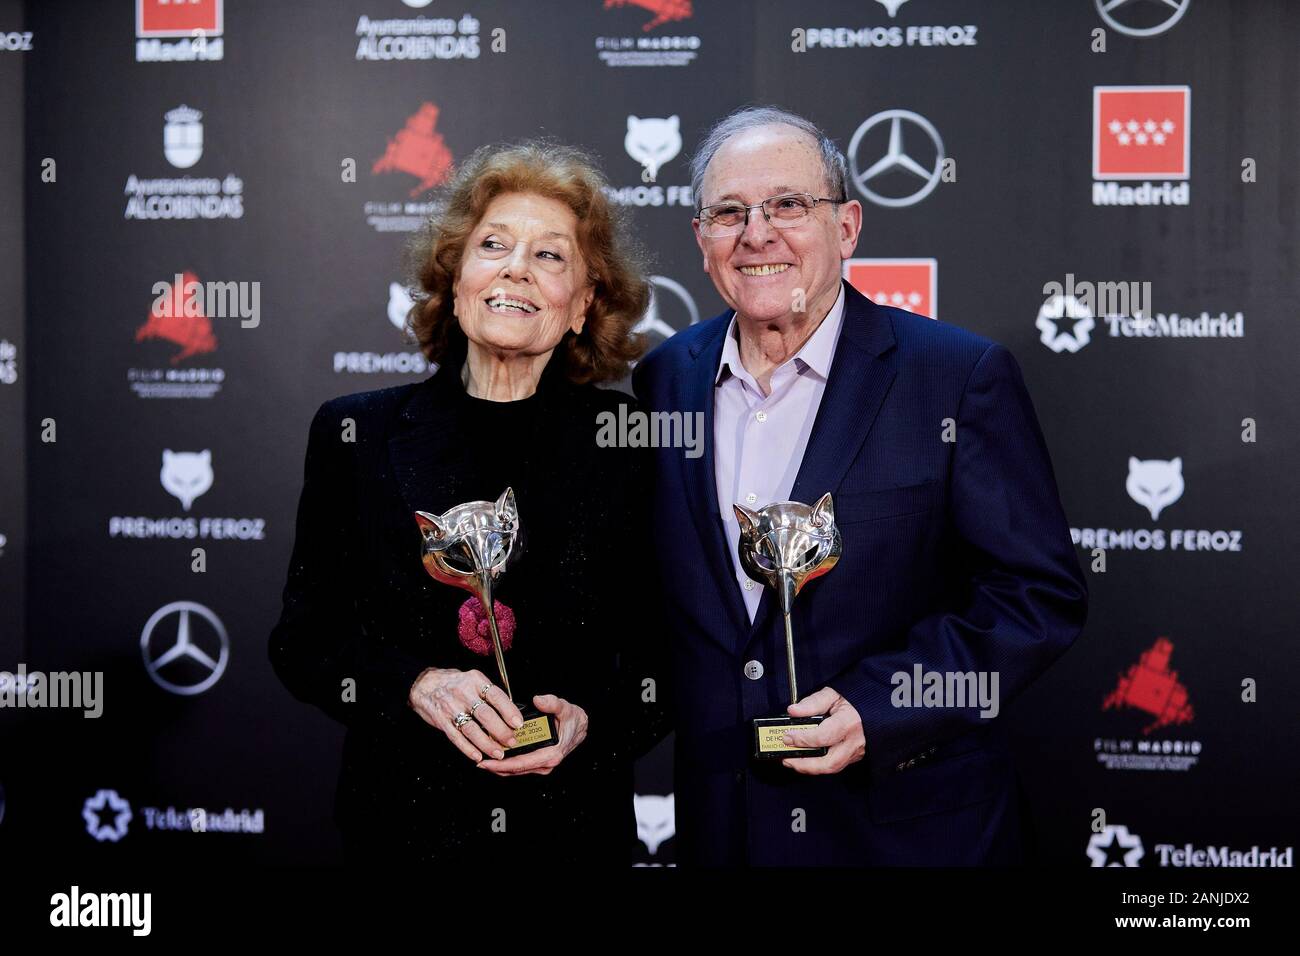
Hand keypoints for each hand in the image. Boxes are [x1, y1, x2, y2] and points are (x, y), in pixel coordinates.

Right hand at [408, 667, 525, 762]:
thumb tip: (510, 712)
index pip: (496, 696)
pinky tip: (478, 756)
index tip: (518, 723)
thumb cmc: (453, 683)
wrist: (423, 684)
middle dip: (501, 731)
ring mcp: (451, 707)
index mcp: (475, 681)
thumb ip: (488, 694)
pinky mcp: (441, 721)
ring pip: (472, 729)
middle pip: (485, 715)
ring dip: (487, 744)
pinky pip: (456, 737)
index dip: (509, 711)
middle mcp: (464, 693)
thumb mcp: (472, 680)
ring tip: (498, 753)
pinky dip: (468, 749)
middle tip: (511, 741)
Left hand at [477, 694, 587, 776]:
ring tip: (483, 760)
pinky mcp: (539, 763)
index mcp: (551, 754)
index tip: (486, 762)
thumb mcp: (564, 707)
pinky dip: (507, 764)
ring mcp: (542, 765)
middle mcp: (546, 763)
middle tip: (479, 762)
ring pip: (516, 770)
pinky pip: (520, 766)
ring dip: (500, 767)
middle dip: (496, 767)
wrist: (581, 726)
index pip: (521, 763)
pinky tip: (495, 758)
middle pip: (515, 770)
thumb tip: (538, 699)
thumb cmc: (572, 719)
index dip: (502, 764)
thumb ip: (551, 703)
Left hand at [780, 686, 865, 774]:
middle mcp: (854, 742)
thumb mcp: (831, 695)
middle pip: (829, 762)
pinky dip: (816, 766)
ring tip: (791, 761)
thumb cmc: (851, 702)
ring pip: (831, 768)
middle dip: (804, 764)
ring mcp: (855, 753)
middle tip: (786, 758)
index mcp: (849, 722)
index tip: (787, 736)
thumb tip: (793, 711)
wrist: (870, 710)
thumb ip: (812, 703)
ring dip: (808, 768)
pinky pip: (833, 766)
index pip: (823, 736)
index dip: (803, 739)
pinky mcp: (853, 758)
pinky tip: (803, 760)